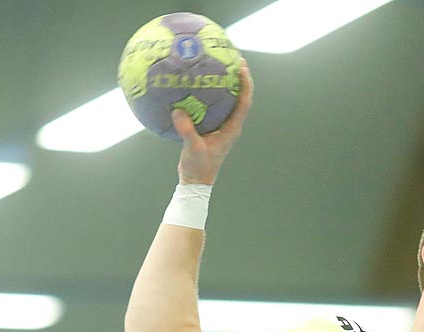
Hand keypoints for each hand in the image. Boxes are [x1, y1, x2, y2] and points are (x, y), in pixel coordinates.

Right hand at [176, 60, 252, 183]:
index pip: (244, 102)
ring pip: (228, 100)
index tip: (242, 67)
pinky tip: (199, 84)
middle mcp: (230, 125)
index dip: (245, 84)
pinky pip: (212, 106)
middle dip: (239, 77)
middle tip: (235, 58)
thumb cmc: (198, 168)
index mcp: (231, 129)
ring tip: (221, 65)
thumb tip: (178, 112)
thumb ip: (187, 131)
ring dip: (227, 83)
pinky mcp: (211, 127)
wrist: (195, 181)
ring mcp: (221, 126)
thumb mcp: (193, 149)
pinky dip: (209, 94)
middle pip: (240, 96)